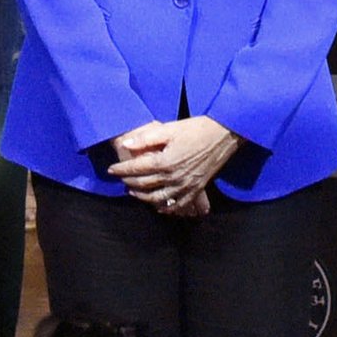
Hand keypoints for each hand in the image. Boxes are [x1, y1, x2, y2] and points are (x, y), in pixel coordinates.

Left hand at [109, 117, 238, 212]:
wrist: (224, 134)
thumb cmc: (197, 128)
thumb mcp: (169, 128)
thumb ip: (146, 138)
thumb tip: (126, 144)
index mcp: (166, 161)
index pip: (137, 169)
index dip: (122, 169)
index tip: (112, 169)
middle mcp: (174, 177)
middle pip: (145, 184)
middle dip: (129, 182)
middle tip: (120, 179)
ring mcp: (186, 185)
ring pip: (158, 198)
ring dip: (142, 197)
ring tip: (132, 192)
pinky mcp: (196, 189)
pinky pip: (178, 204)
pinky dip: (165, 208)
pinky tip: (158, 206)